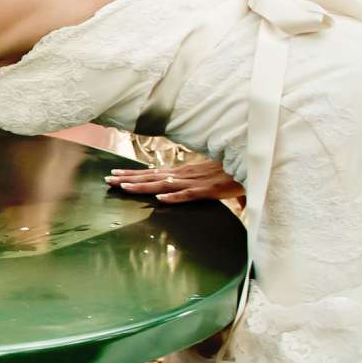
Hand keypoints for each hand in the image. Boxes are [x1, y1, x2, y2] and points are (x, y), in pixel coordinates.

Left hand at [106, 159, 245, 205]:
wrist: (254, 163)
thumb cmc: (234, 171)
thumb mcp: (213, 181)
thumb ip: (205, 189)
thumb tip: (185, 194)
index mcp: (184, 172)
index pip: (154, 173)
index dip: (134, 174)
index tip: (116, 174)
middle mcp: (185, 175)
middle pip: (152, 177)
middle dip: (129, 178)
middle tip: (107, 179)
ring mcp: (196, 182)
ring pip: (164, 184)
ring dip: (143, 186)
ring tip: (123, 186)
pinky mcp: (209, 191)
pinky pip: (189, 195)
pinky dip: (174, 196)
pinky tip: (160, 198)